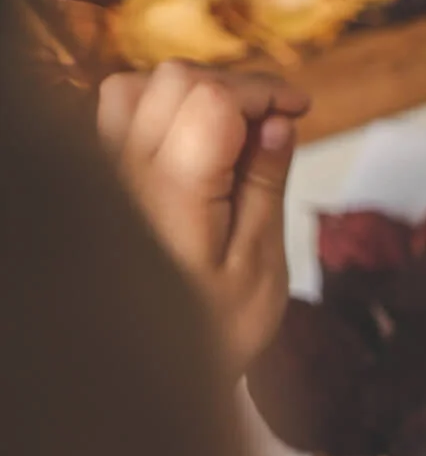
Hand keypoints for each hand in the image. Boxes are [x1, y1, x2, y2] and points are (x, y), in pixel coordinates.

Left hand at [98, 62, 308, 377]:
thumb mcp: (259, 265)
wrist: (144, 375)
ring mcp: (103, 175)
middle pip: (176, 80)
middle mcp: (126, 173)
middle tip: (274, 120)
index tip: (300, 107)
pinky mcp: (95, 181)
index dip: (263, 90)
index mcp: (174, 194)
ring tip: (230, 128)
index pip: (213, 97)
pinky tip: (190, 144)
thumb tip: (278, 121)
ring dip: (190, 93)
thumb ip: (264, 184)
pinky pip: (115, 117)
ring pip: (135, 87)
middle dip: (234, 87)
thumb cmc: (212, 329)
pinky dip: (157, 111)